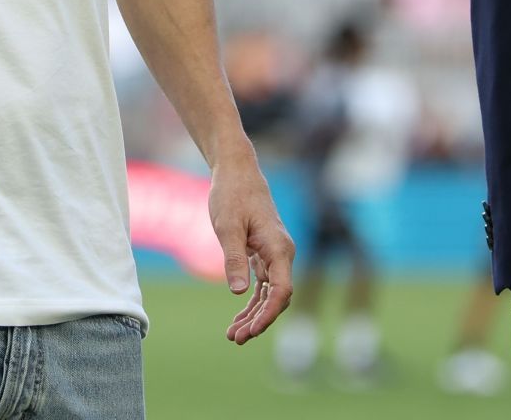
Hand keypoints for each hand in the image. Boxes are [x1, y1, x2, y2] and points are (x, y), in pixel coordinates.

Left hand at [207, 157, 293, 344]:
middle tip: (236, 338)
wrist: (237, 172)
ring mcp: (274, 254)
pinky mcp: (263, 253)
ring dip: (254, 315)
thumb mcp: (228, 226)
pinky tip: (238, 317)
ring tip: (234, 335)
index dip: (268, 314)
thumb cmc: (232, 195)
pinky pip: (262, 284)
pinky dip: (251, 301)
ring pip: (269, 294)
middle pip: (277, 297)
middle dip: (259, 320)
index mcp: (279, 248)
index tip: (251, 331)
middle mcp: (282, 253)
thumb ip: (234, 258)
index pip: (282, 291)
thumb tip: (237, 292)